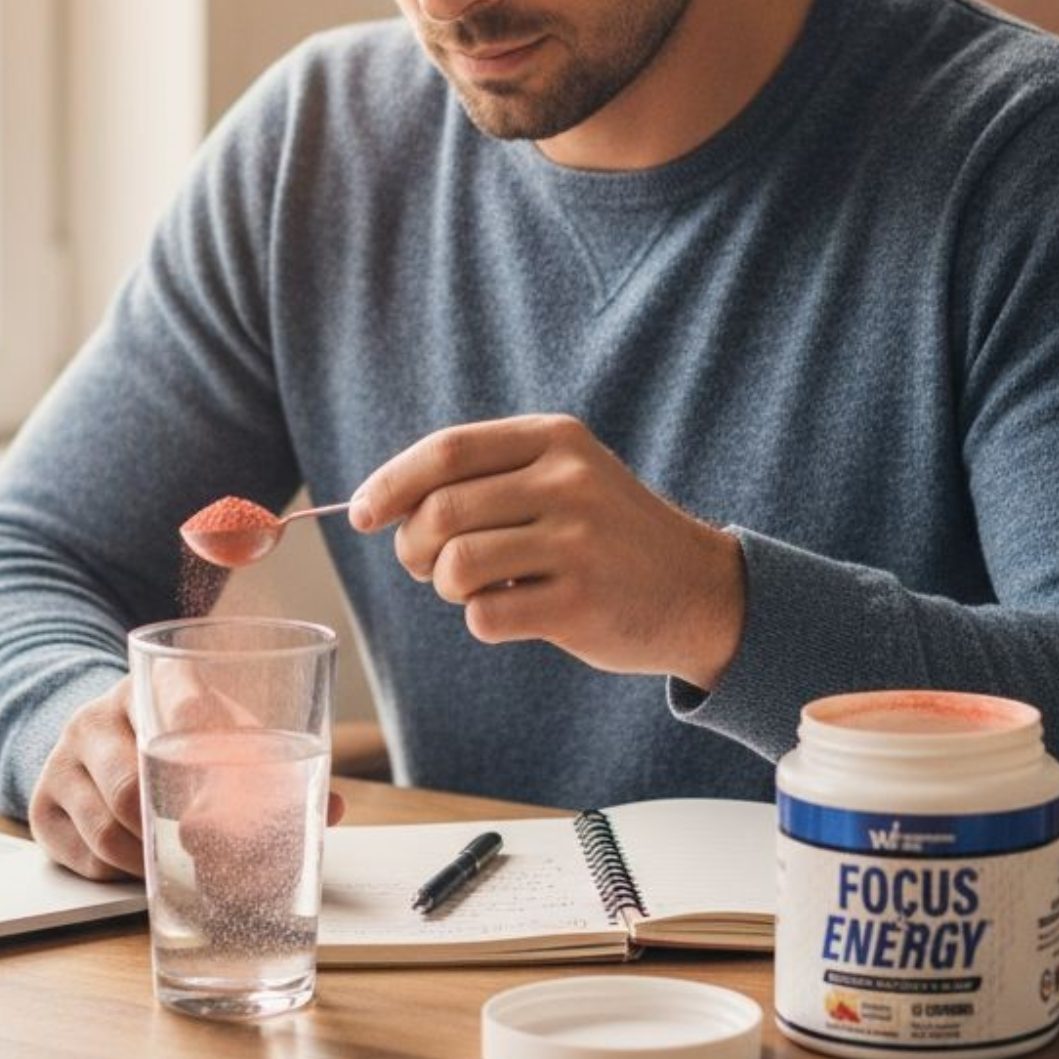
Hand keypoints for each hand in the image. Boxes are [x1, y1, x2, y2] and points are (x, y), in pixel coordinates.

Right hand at [29, 673, 349, 881]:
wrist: (95, 727)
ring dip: (150, 860)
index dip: (209, 741)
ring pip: (108, 825)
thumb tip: (334, 808)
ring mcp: (64, 758)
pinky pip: (83, 853)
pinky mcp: (43, 802)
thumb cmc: (172, 731)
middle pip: (135, 782)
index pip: (180, 701)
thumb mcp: (213, 724)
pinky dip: (119, 872)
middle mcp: (99, 715)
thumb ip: (267, 759)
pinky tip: (142, 868)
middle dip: (178, 829)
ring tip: (180, 867)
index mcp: (153, 682)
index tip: (234, 785)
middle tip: (215, 852)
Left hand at [348, 414, 745, 686]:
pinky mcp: (581, 603)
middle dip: (411, 546)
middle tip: (423, 565)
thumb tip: (381, 503)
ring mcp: (578, 543)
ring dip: (444, 586)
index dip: (391, 483)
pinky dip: (482, 619)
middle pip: (441, 511)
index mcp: (554, 439)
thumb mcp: (561, 476)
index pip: (447, 451)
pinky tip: (513, 611)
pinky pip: (486, 616)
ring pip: (456, 565)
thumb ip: (484, 477)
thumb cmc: (605, 534)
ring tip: (470, 587)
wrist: (698, 589)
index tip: (360, 513)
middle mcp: (567, 482)